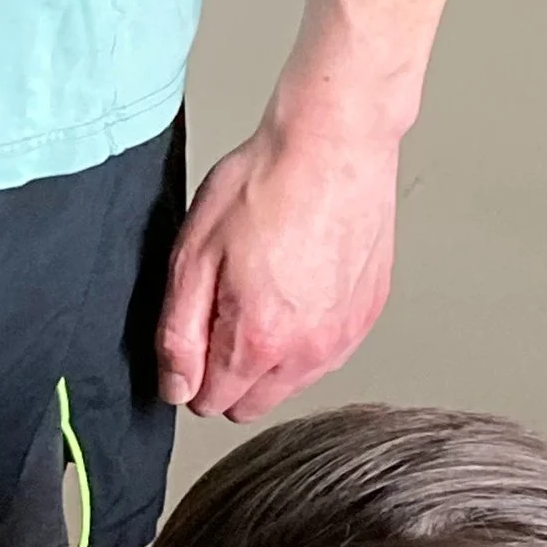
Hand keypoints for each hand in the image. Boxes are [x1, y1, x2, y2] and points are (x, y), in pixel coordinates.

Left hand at [154, 109, 398, 420]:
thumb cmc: (266, 184)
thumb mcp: (193, 257)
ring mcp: (346, 335)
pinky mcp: (368, 313)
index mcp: (260, 340)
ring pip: (291, 382)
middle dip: (228, 371)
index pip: (211, 402)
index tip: (194, 329)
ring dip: (269, 354)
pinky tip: (297, 283)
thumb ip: (179, 335)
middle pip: (252, 403)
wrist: (334, 143)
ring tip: (263, 287)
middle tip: (224, 306)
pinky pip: (326, 352)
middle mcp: (311, 351)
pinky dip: (307, 332)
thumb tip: (177, 388)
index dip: (191, 371)